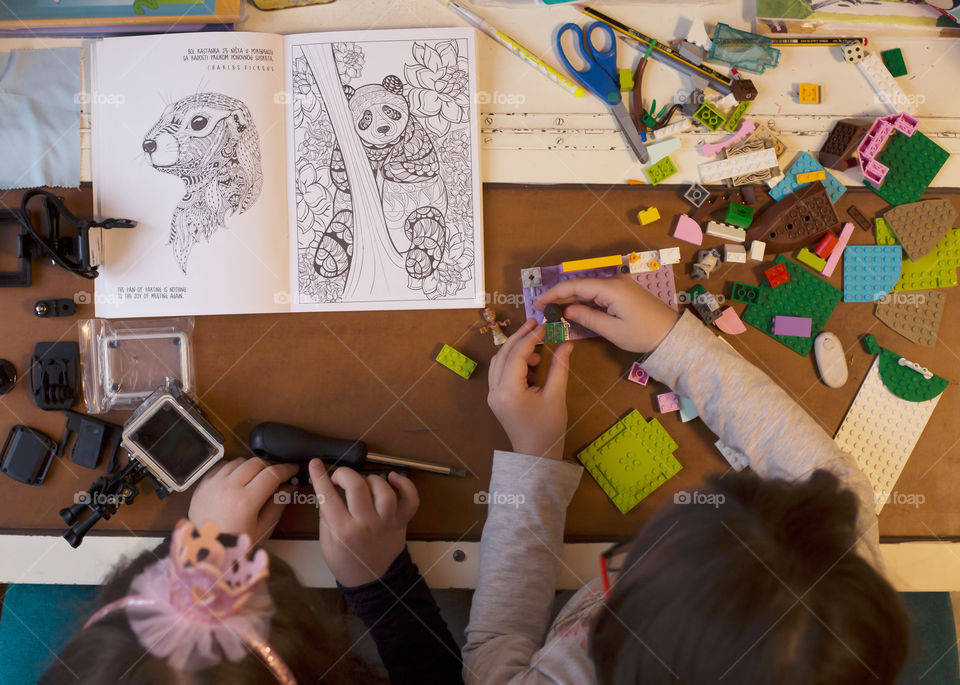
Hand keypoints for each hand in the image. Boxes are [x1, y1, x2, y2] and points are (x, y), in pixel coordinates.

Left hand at [188, 458, 299, 542]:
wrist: (206, 552)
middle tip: (275, 477)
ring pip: (238, 461)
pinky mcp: (202, 486)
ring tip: (254, 479)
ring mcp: (213, 485)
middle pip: (256, 463)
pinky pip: (221, 466)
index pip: (272, 474)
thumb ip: (277, 506)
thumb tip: (288, 487)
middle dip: (269, 467)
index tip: (292, 469)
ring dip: (250, 467)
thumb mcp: (262, 529)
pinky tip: (236, 479)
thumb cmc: (234, 544)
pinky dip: (232, 469)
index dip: (286, 469)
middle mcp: (228, 488)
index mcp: (245, 501)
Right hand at [309, 460, 418, 586]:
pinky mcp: (402, 522)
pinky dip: (405, 484)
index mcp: (344, 531)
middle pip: (357, 487)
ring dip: (371, 480)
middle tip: (338, 477)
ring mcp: (387, 522)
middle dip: (344, 474)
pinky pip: (411, 499)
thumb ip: (326, 519)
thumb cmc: (346, 563)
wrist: (374, 582)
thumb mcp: (326, 546)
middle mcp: (367, 524)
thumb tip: (327, 493)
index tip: (315, 463)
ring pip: (384, 490)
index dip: (320, 477)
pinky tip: (393, 478)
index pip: (328, 497)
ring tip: (363, 483)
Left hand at [487, 318, 571, 460]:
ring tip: (538, 349)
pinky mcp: (495, 397)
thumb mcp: (556, 396)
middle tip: (535, 323)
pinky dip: (513, 361)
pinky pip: (500, 371)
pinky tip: (531, 364)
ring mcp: (492, 394)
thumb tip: (567, 343)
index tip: (543, 325)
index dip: (530, 337)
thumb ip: (559, 367)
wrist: (536, 455)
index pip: (517, 355)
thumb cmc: (548, 429)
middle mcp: (495, 391)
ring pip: (499, 361)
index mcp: (509, 391)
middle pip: (503, 354)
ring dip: (515, 349)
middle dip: (520, 337)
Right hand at [534, 276, 679, 353]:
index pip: (574, 286)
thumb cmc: (642, 334)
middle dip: (559, 295)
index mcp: (610, 288)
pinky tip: (572, 307)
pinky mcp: (622, 291)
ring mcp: (619, 284)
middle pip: (579, 284)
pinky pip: (597, 292)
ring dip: (570, 297)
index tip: (538, 302)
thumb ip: (587, 318)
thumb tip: (566, 310)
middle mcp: (613, 281)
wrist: (670, 334)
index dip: (554, 293)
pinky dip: (583, 299)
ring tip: (552, 309)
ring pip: (587, 288)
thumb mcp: (612, 330)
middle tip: (541, 307)